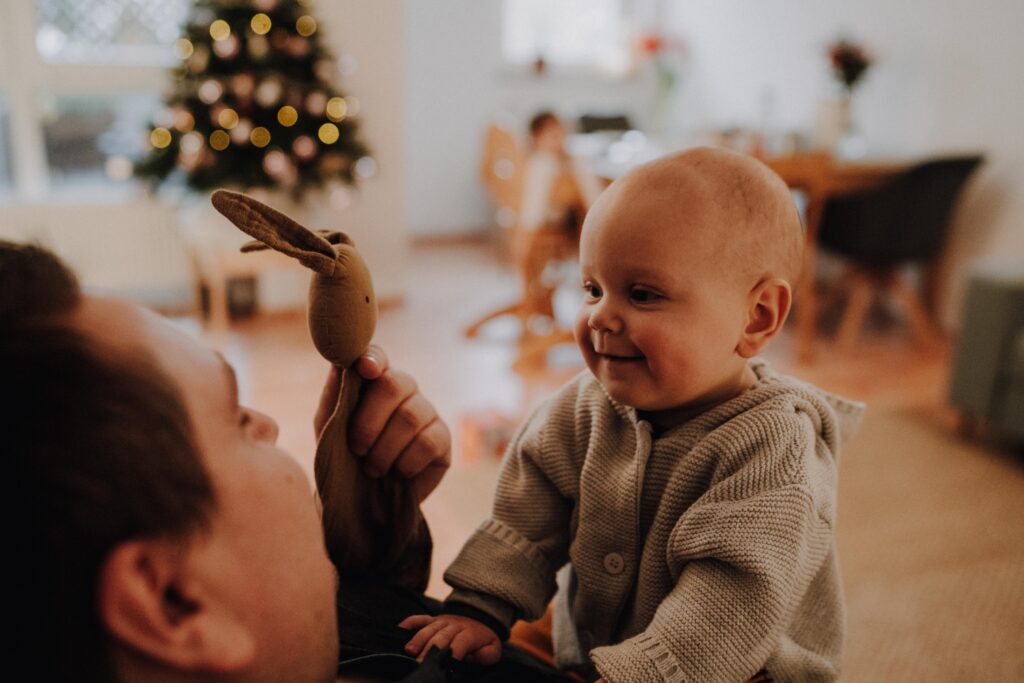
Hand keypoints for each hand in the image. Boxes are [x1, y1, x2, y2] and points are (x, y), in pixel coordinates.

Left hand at [314, 345, 451, 501]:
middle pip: (394, 384)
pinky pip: (427, 442)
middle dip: (369, 421)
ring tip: (372, 468)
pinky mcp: (443, 438)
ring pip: (410, 416)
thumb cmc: (344, 457)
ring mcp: (427, 411)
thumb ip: (334, 395)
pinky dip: (405, 462)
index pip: (377, 356)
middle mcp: (404, 389)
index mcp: (374, 380)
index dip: (372, 358)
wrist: (362, 501)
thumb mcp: (329, 427)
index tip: (363, 368)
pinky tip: (397, 473)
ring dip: (384, 449)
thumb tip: (341, 364)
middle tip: (356, 449)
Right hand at [399, 614, 500, 664]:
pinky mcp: (433, 620)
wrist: (480, 618)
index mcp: (470, 633)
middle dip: (431, 649)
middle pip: (442, 636)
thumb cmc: (483, 641)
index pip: (461, 642)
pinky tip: (400, 628)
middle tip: (421, 662)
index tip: (447, 663)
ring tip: (410, 651)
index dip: (455, 651)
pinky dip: (410, 622)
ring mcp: (442, 621)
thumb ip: (485, 656)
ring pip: (429, 628)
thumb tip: (472, 658)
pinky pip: (420, 618)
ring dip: (419, 639)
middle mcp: (454, 625)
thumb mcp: (492, 650)